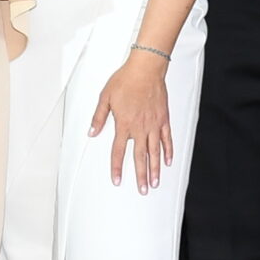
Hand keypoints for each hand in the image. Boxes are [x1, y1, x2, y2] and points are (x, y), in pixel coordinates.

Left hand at [90, 48, 174, 189]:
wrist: (145, 69)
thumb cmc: (125, 81)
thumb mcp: (105, 98)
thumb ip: (99, 117)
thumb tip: (92, 132)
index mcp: (123, 124)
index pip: (118, 151)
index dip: (117, 167)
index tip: (117, 180)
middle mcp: (139, 128)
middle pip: (139, 157)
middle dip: (141, 176)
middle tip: (143, 189)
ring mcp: (153, 125)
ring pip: (154, 152)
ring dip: (155, 169)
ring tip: (155, 182)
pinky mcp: (163, 119)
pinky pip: (166, 139)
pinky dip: (167, 151)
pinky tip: (167, 162)